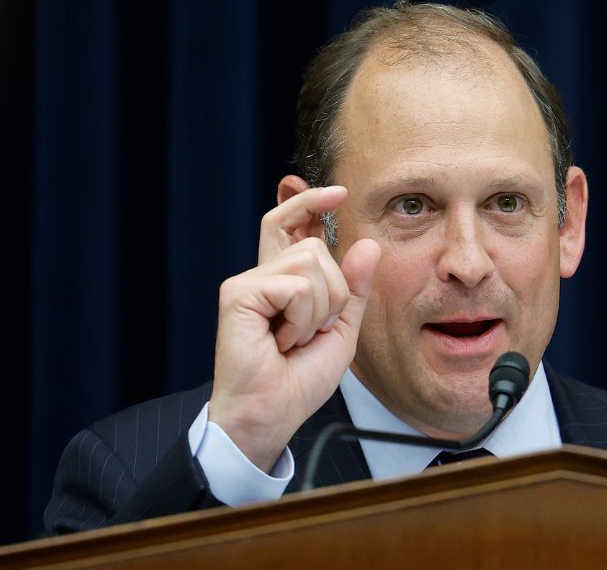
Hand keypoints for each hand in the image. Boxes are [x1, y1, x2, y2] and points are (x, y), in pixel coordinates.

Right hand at [208, 185, 380, 471]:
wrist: (271, 414)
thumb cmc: (298, 379)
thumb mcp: (341, 329)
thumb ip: (354, 288)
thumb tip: (367, 243)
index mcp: (282, 281)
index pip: (290, 225)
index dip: (310, 203)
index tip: (338, 192)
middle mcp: (262, 275)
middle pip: (315, 246)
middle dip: (334, 291)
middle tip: (314, 330)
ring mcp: (248, 282)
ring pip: (311, 261)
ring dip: (320, 308)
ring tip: (297, 338)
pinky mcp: (239, 293)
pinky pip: (296, 285)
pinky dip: (303, 317)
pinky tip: (284, 341)